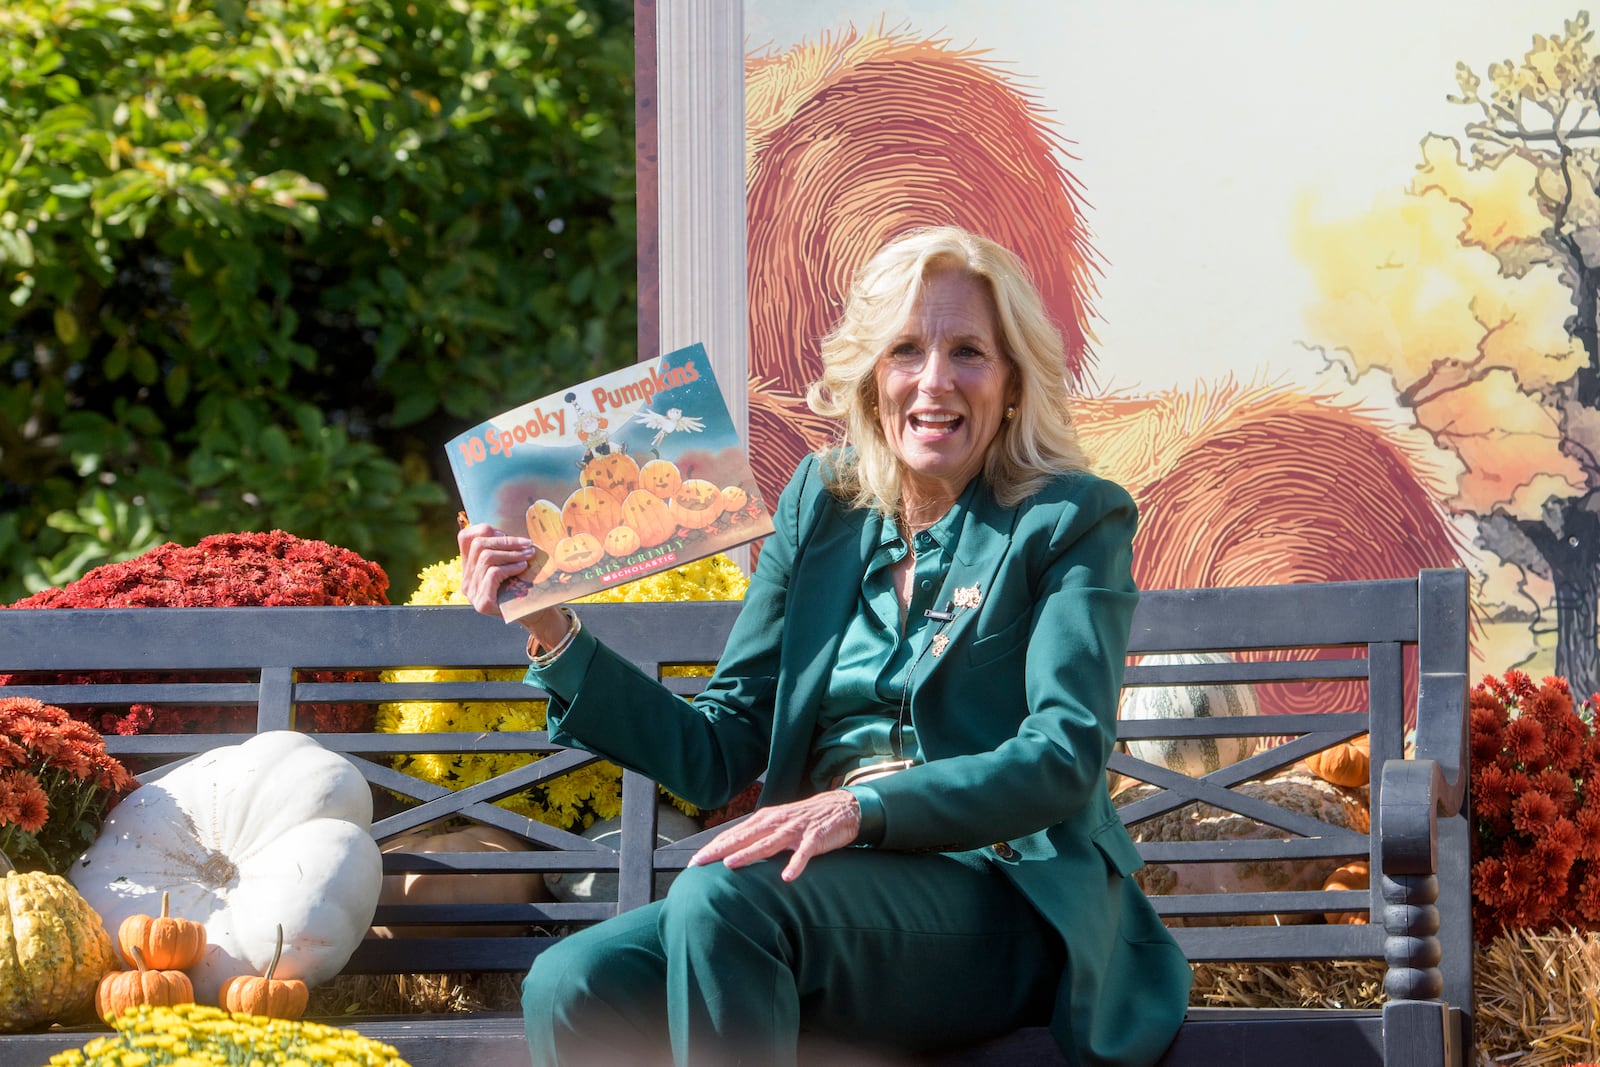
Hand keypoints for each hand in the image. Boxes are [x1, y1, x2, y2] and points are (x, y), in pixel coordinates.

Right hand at [457, 525, 568, 646]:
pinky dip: (510, 567)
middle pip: (477, 545)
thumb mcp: (512, 562)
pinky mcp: (482, 603)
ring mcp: (472, 593)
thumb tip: (509, 526)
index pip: (465, 537)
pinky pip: (492, 573)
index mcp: (470, 568)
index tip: (508, 535)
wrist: (535, 615)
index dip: (486, 530)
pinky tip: (522, 568)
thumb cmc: (525, 585)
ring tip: (528, 555)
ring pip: (485, 558)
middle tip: (527, 544)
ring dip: (511, 553)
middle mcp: (467, 580)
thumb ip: (504, 548)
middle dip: (505, 541)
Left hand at [688, 790, 860, 881]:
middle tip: (700, 862)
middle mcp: (777, 822)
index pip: (734, 833)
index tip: (694, 860)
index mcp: (766, 818)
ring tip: (731, 864)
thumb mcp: (778, 823)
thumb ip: (758, 835)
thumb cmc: (805, 819)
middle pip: (744, 837)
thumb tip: (732, 851)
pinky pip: (804, 853)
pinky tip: (787, 877)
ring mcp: (796, 830)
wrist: (842, 807)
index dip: (714, 846)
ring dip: (749, 853)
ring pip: (769, 843)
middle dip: (720, 850)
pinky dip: (796, 864)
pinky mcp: (815, 838)